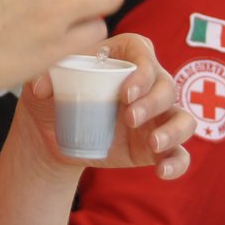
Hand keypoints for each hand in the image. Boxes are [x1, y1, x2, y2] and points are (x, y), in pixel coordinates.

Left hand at [18, 33, 194, 178]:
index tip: (125, 92)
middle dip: (153, 102)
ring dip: (174, 130)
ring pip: (183, 119)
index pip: (143, 52)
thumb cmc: (51, 99)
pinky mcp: (155, 146)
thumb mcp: (41, 87)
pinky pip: (180, 154)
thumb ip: (41, 80)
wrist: (51, 137)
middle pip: (166, 85)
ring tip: (153, 144)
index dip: (143, 70)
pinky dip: (177, 162)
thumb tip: (40, 87)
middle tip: (128, 118)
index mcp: (121, 59)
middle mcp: (145, 85)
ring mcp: (155, 117)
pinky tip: (162, 172)